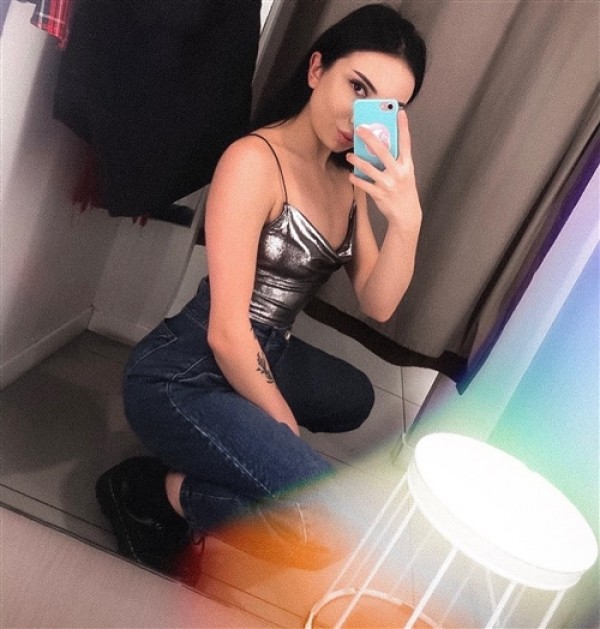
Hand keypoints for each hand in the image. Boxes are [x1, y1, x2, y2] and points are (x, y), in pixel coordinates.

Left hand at [347, 109, 421, 234]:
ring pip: (369, 168)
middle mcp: (398, 173)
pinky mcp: (379, 194)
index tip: (400, 113)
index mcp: (406, 166)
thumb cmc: (404, 191)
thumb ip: (395, 162)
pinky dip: (356, 180)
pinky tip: (351, 176)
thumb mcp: (405, 175)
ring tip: (349, 156)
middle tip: (360, 129)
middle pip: (383, 151)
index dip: (403, 127)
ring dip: (357, 160)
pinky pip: (364, 184)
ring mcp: (388, 183)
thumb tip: (380, 148)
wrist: (406, 215)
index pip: (406, 143)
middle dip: (370, 138)